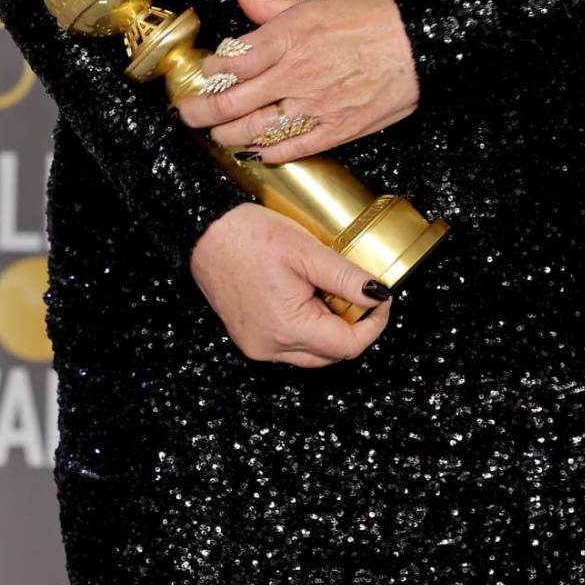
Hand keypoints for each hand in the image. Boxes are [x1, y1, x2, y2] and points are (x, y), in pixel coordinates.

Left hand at [175, 0, 419, 163]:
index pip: (231, 61)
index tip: (207, 73)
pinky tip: (254, 149)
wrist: (416, 46)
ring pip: (253, 130)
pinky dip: (265, 152)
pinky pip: (288, 149)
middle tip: (188, 112)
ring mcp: (312, 106)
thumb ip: (274, 8)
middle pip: (231, 101)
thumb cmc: (371, 21)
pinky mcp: (333, 130)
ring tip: (217, 133)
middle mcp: (294, 74)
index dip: (211, 71)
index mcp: (288, 38)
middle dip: (201, 111)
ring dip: (226, 135)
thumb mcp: (317, 4)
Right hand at [189, 203, 394, 365]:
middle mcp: (271, 348)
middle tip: (357, 290)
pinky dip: (307, 326)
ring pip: (312, 352)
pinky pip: (290, 344)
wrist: (203, 231)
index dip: (373, 324)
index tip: (382, 298)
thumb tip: (380, 295)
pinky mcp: (249, 337)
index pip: (348, 347)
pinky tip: (307, 296)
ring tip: (330, 290)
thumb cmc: (246, 236)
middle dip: (353, 325)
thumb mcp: (305, 251)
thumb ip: (345, 277)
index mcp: (288, 329)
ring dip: (330, 328)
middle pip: (332, 354)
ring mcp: (257, 345)